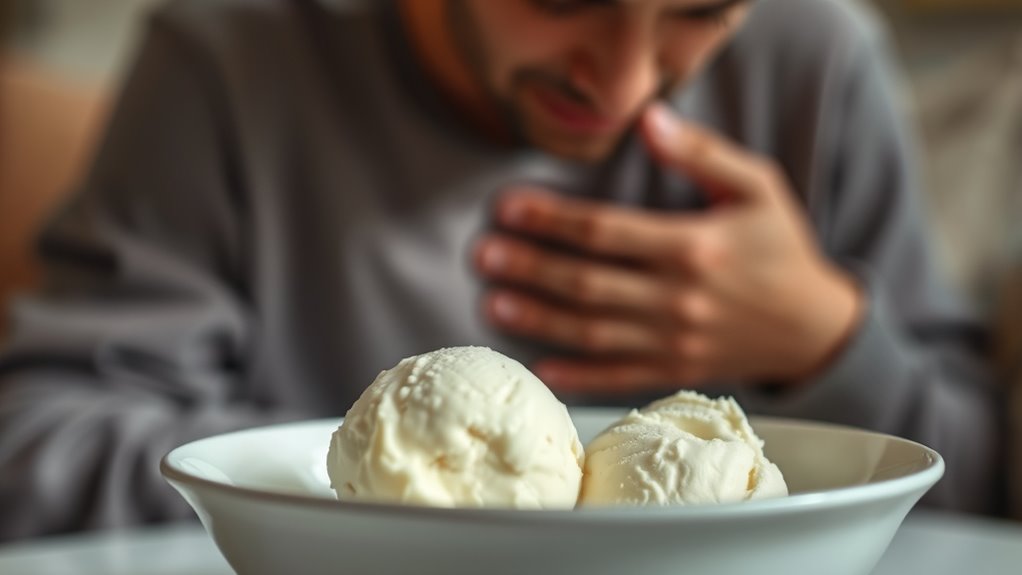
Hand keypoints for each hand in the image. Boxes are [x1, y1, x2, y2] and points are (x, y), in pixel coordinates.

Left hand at [473, 103, 861, 394]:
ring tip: (493, 305)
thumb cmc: (781, 249)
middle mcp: (679, 298)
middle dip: (531, 267)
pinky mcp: (674, 371)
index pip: (605, 231)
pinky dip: (578, 377)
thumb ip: (701, 153)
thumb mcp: (756, 187)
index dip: (551, 218)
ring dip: (540, 320)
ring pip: (593, 332)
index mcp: (693, 246)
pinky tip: (539, 368)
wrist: (815, 327)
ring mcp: (675, 341)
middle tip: (483, 256)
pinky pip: (618, 377)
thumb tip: (649, 119)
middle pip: (588, 283)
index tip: (507, 207)